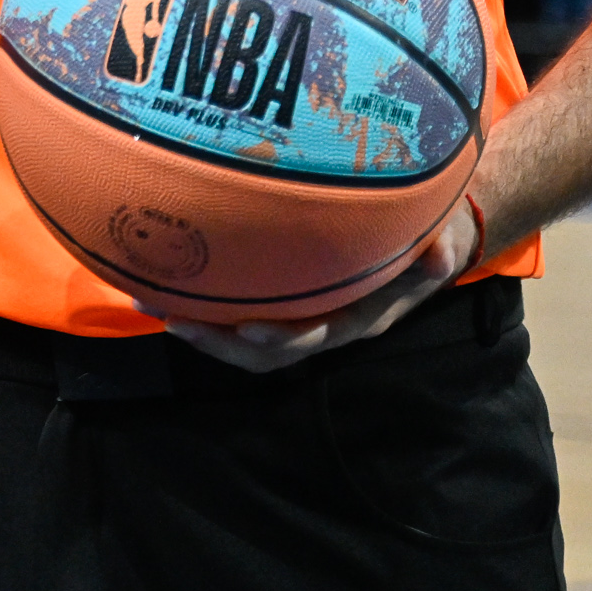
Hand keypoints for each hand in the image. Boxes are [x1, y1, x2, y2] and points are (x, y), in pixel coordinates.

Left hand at [147, 197, 475, 374]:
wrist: (430, 242)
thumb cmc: (432, 240)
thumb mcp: (444, 243)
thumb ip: (441, 250)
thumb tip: (442, 253)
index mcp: (358, 319)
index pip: (314, 338)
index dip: (280, 339)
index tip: (246, 329)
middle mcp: (323, 323)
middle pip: (262, 349)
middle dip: (216, 339)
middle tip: (171, 316)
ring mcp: (300, 312)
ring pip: (242, 334)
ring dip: (197, 321)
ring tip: (147, 299)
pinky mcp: (283, 296)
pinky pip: (239, 304)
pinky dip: (204, 295)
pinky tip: (164, 271)